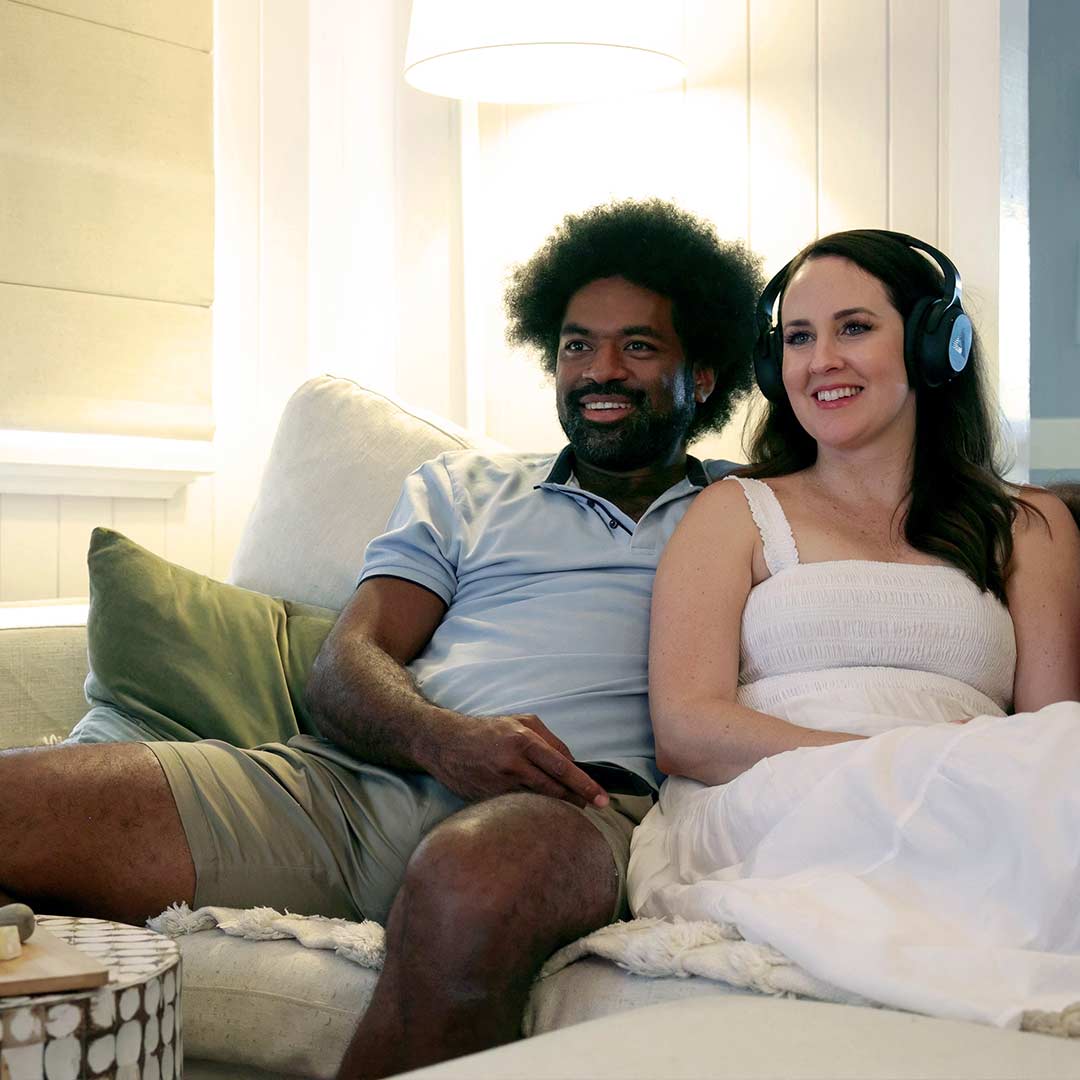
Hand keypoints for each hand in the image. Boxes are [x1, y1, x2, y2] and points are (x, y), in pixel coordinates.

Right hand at [428, 713, 608, 808]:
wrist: (444, 742)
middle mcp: (512, 763)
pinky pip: (517, 808)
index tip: (602, 798)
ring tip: (564, 808)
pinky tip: (534, 809)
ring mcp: (499, 784)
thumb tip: (572, 764)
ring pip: (537, 802)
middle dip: (574, 800)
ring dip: (553, 807)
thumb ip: (550, 741)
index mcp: (524, 741)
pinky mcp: (487, 800)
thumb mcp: (521, 723)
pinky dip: (530, 810)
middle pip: (553, 789)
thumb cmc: (488, 730)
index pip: (563, 767)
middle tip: (588, 806)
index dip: (584, 785)